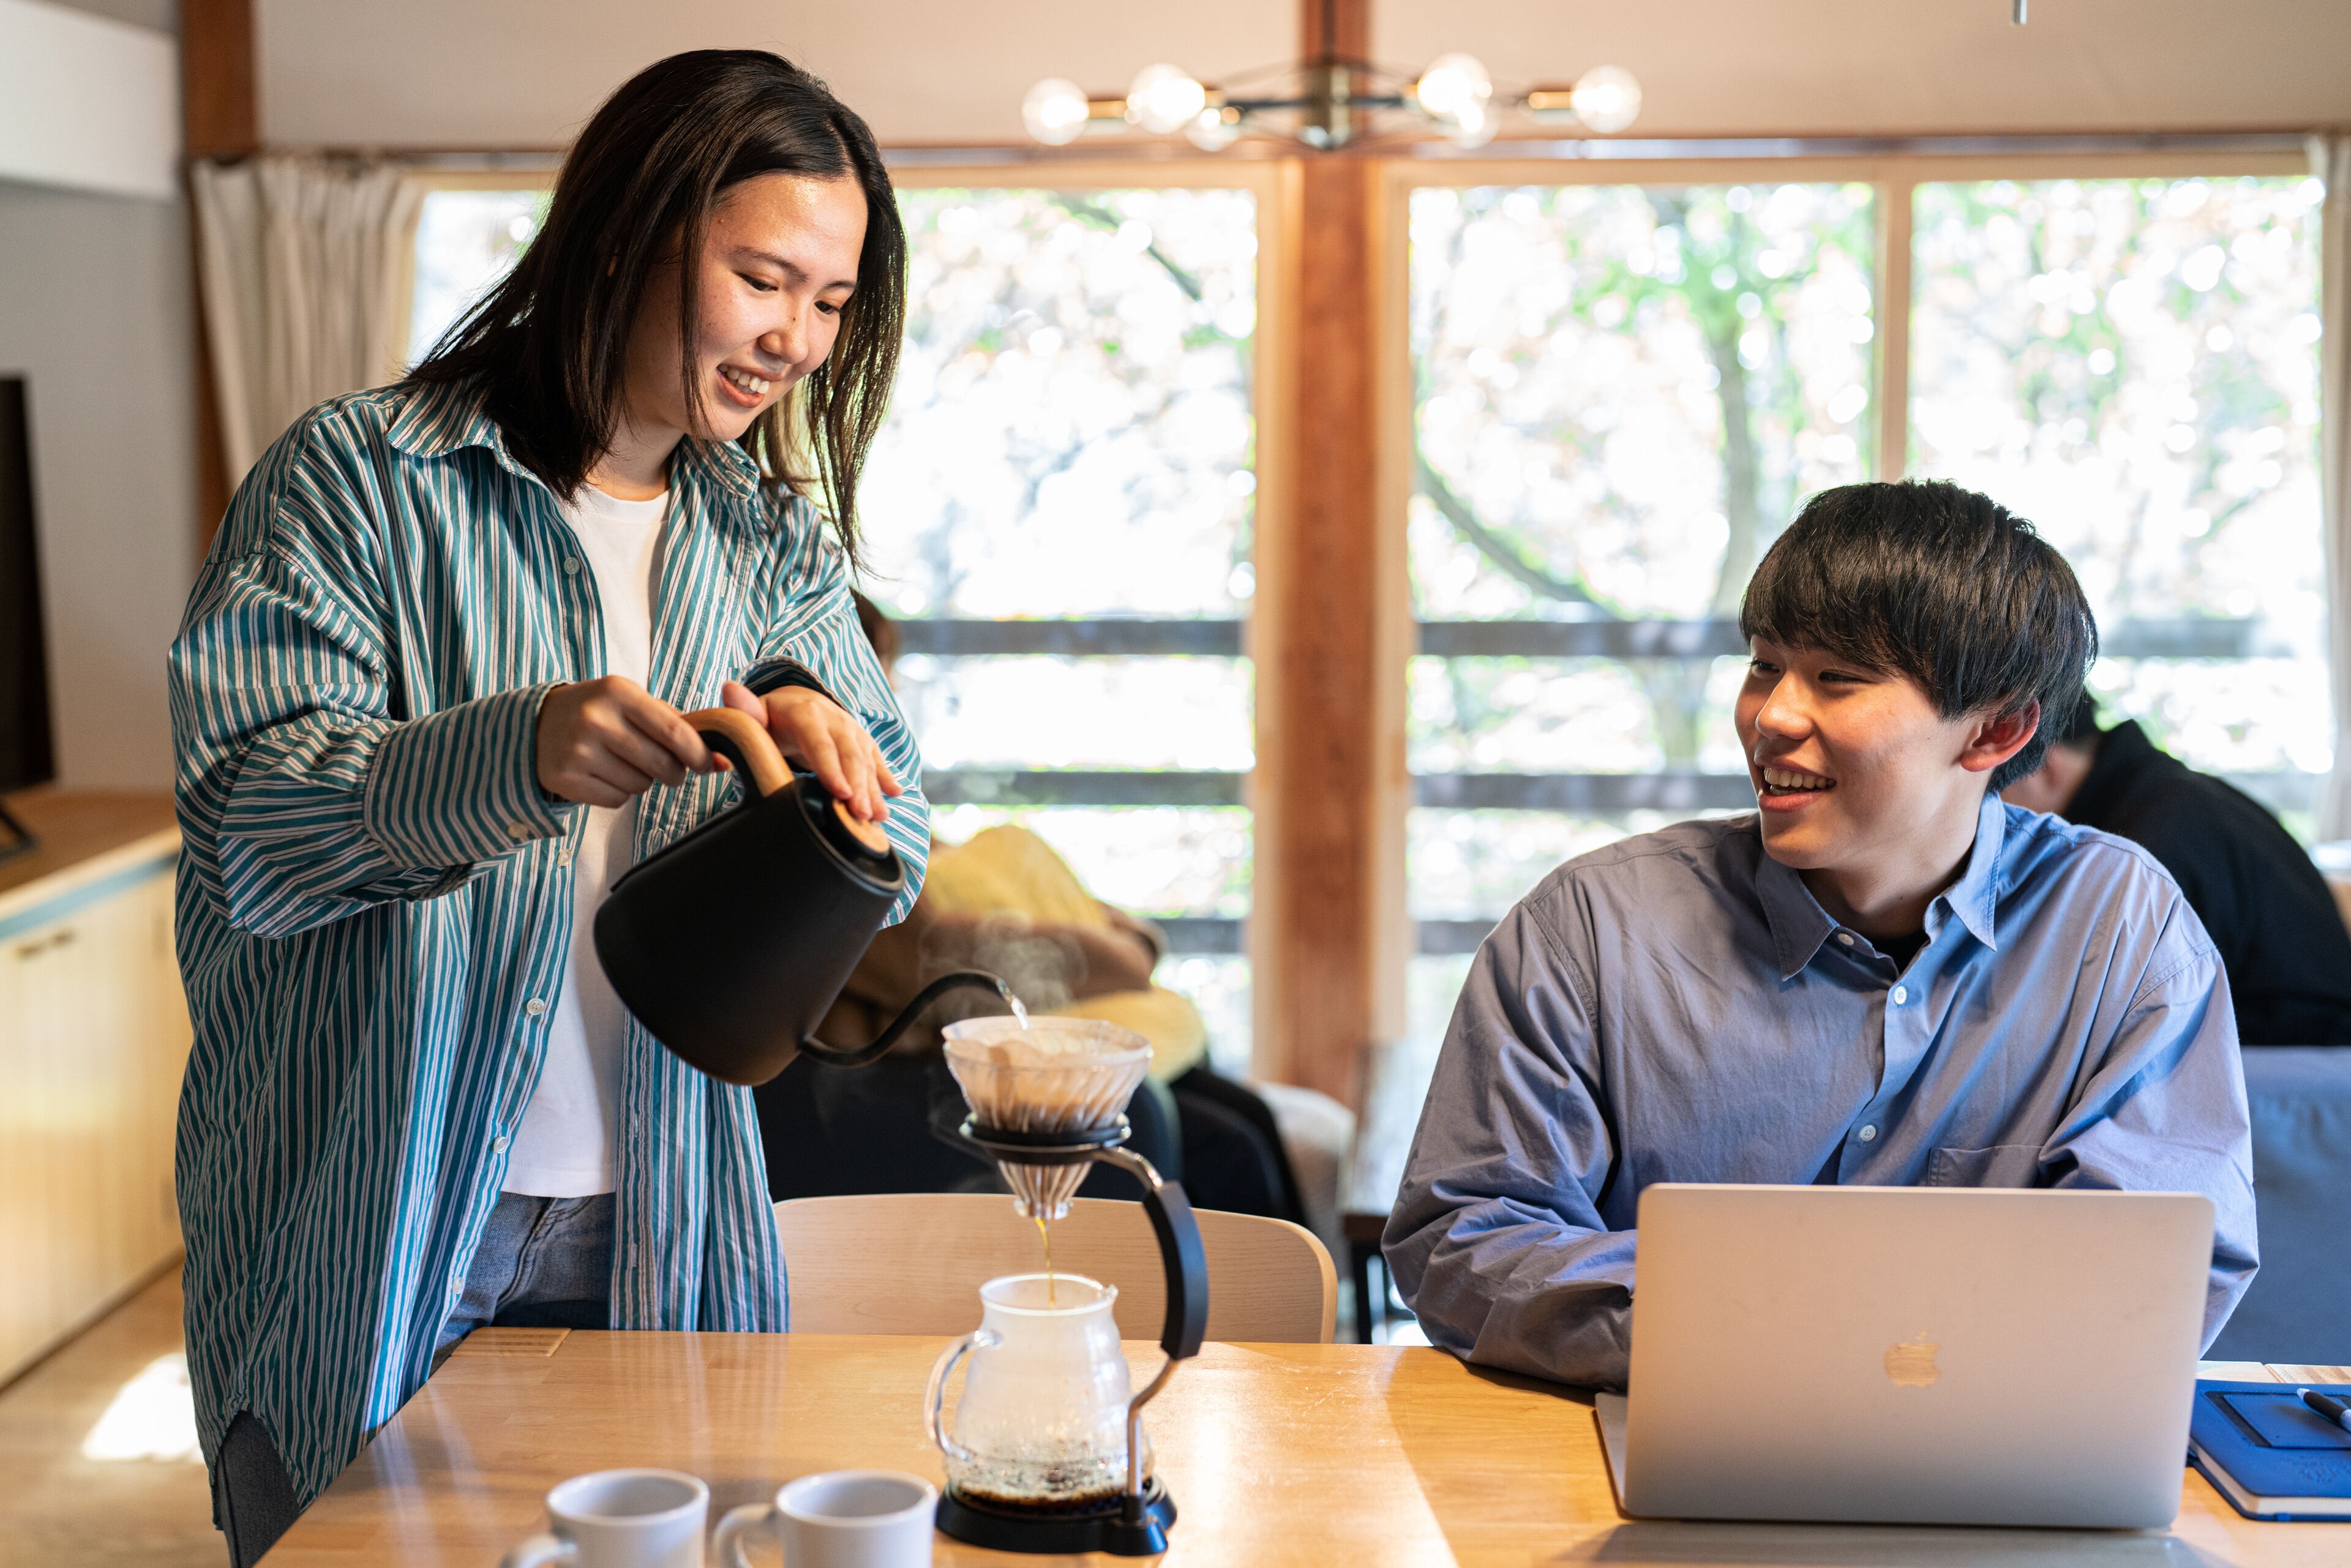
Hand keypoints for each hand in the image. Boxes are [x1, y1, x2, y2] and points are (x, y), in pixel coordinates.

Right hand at [535, 677, 719, 807]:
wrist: (540, 724)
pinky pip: (616, 800)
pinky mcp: (565, 777)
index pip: (675, 732)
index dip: (699, 755)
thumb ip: (678, 725)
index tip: (708, 764)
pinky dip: (618, 793)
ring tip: (622, 762)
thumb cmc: (602, 711)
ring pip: (640, 785)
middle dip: (673, 771)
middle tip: (664, 765)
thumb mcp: (634, 702)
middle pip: (662, 764)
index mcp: (619, 692)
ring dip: (642, 780)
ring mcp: (577, 750)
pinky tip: (603, 773)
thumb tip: (725, 761)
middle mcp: (596, 719)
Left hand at [720, 680, 901, 822]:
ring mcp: (852, 730)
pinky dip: (887, 778)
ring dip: (874, 789)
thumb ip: (743, 708)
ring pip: (867, 760)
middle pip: (849, 754)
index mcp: (806, 712)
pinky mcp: (863, 741)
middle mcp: (835, 719)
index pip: (819, 742)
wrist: (795, 703)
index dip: (831, 767)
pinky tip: (895, 794)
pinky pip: (877, 760)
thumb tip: (730, 690)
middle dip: (858, 785)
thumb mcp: (753, 713)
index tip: (840, 792)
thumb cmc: (769, 718)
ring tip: (877, 817)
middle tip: (860, 814)